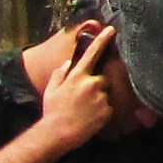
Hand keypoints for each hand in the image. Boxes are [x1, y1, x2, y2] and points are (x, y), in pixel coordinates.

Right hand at [38, 25, 121, 154]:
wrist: (58, 133)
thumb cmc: (53, 111)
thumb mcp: (51, 89)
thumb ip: (60, 73)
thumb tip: (68, 62)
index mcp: (77, 76)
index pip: (92, 54)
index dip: (102, 40)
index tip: (111, 30)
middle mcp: (91, 84)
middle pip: (104, 78)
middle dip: (99, 85)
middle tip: (86, 98)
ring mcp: (100, 97)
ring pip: (106, 94)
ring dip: (100, 100)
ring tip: (87, 111)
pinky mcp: (107, 111)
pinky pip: (109, 108)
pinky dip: (103, 113)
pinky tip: (91, 118)